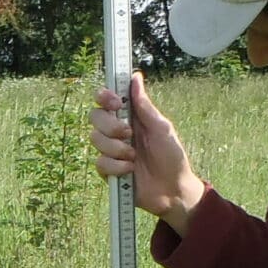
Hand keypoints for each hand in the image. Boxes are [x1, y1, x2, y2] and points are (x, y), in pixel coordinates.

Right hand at [90, 75, 205, 232]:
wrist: (172, 190)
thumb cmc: (172, 157)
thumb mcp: (162, 128)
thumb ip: (145, 105)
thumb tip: (135, 77)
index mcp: (130, 117)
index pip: (105, 100)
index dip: (104, 96)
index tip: (114, 102)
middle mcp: (116, 131)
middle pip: (94, 116)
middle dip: (110, 125)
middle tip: (128, 134)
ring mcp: (111, 151)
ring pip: (95, 139)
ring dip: (116, 148)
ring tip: (134, 157)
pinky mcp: (108, 170)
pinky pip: (100, 162)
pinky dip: (117, 166)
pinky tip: (130, 170)